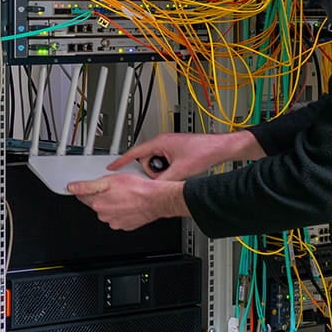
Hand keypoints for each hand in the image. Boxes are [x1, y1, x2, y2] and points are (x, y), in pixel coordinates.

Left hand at [66, 173, 189, 230]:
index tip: (88, 186)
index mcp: (98, 204)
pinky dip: (122, 210)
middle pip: (96, 204)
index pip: (83, 196)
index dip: (85, 189)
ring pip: (108, 211)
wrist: (155, 200)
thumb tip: (71, 188)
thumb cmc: (137, 189)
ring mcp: (115, 222)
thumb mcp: (109, 181)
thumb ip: (87, 186)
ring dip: (113, 203)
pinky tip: (128, 203)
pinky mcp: (125, 225)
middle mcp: (104, 215)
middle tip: (114, 188)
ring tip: (124, 195)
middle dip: (102, 196)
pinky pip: (119, 217)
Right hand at [107, 131, 263, 181]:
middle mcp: (163, 143)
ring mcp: (170, 148)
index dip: (121, 161)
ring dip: (164, 172)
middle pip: (147, 162)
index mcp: (159, 142)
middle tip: (166, 175)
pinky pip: (166, 165)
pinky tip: (181, 171)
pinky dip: (171, 171)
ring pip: (157, 165)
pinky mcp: (176, 153)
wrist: (220, 149)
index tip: (111, 167)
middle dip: (154, 172)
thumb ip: (163, 180)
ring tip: (178, 173)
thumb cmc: (204, 151)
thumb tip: (153, 189)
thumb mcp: (181, 170)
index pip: (134, 152)